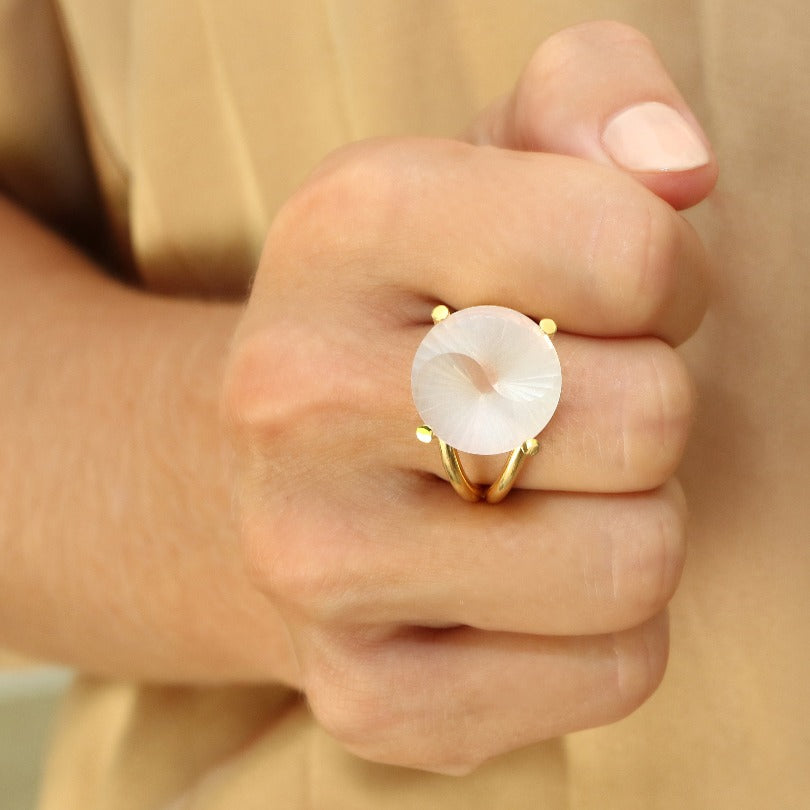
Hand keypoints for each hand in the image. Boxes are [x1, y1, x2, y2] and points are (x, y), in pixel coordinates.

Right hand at [223, 22, 715, 773]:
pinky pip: (611, 671)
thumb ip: (590, 98)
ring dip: (626, 521)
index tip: (603, 299)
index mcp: (342, 227)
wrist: (255, 474)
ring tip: (540, 497)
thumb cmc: (408, 317)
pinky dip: (602, 630)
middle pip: (645, 416)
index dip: (660, 276)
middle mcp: (298, 396)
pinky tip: (520, 585)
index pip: (631, 247)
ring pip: (633, 561)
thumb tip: (677, 168)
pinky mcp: (366, 692)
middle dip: (642, 405)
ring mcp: (317, 560)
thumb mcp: (484, 163)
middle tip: (562, 405)